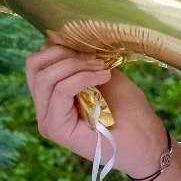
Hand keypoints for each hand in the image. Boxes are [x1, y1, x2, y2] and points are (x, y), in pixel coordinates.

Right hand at [25, 43, 168, 179]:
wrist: (145, 141)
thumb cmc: (129, 109)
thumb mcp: (103, 75)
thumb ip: (82, 61)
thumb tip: (68, 40)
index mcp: (52, 95)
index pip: (37, 61)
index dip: (59, 45)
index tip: (89, 48)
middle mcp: (44, 109)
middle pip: (34, 66)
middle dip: (64, 53)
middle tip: (95, 59)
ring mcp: (47, 120)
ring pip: (45, 77)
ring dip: (76, 65)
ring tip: (102, 69)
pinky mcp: (56, 128)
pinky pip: (60, 91)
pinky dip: (82, 78)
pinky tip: (104, 77)